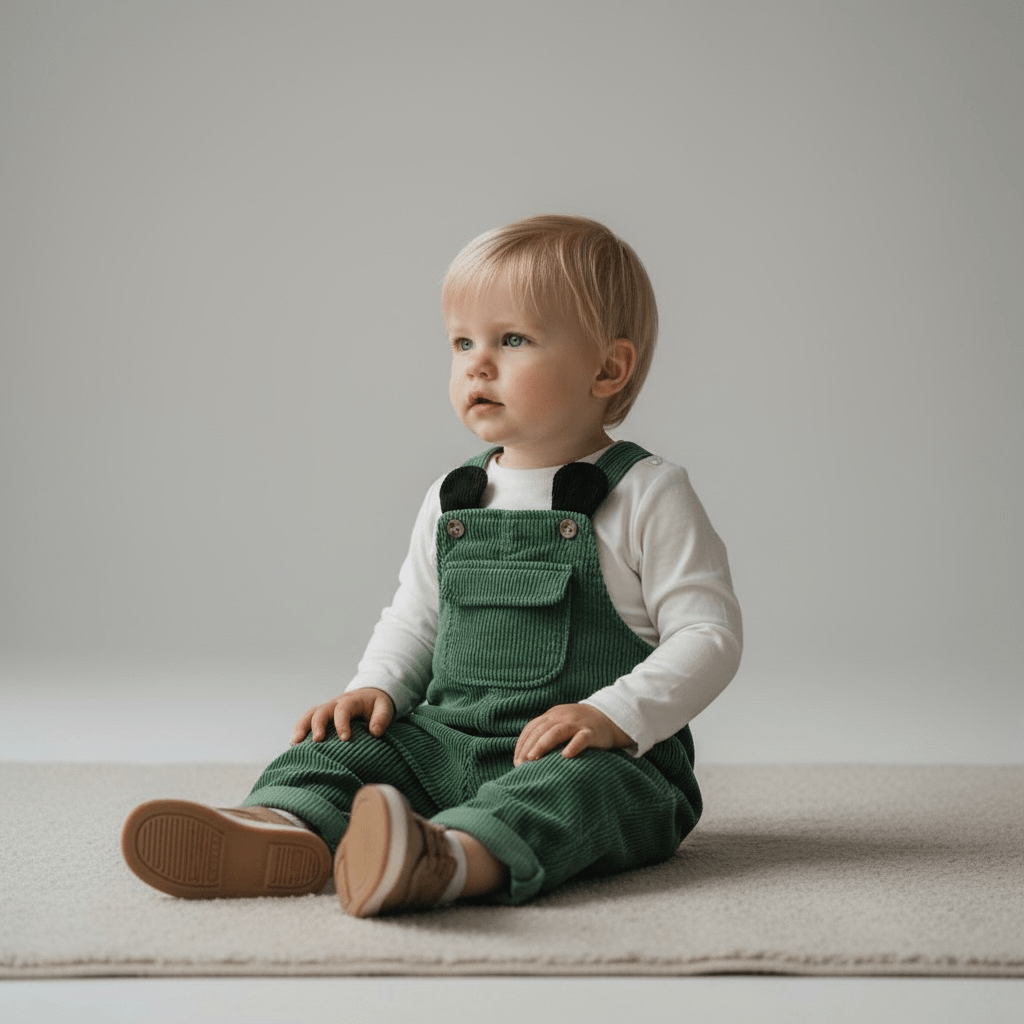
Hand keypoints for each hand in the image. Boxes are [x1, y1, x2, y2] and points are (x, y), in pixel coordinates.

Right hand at [292, 688, 394, 743]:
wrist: (369, 695)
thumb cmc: (376, 704)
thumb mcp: (384, 706)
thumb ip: (382, 718)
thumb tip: (375, 733)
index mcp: (350, 701)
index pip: (343, 710)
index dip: (342, 723)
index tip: (345, 739)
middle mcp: (334, 704)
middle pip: (321, 711)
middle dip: (317, 725)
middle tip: (317, 741)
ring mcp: (325, 710)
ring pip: (309, 715)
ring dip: (301, 728)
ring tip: (295, 743)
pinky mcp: (321, 718)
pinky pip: (306, 721)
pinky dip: (299, 731)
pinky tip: (295, 745)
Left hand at [513, 703, 632, 766]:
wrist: (609, 718)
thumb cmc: (579, 727)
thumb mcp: (560, 725)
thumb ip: (545, 734)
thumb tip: (525, 757)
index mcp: (552, 715)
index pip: (532, 727)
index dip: (522, 744)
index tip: (516, 761)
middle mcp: (562, 716)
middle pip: (541, 729)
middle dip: (529, 746)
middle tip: (521, 764)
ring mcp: (577, 723)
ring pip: (557, 731)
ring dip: (543, 744)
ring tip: (534, 758)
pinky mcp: (592, 731)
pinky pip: (581, 738)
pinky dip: (573, 746)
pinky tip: (566, 756)